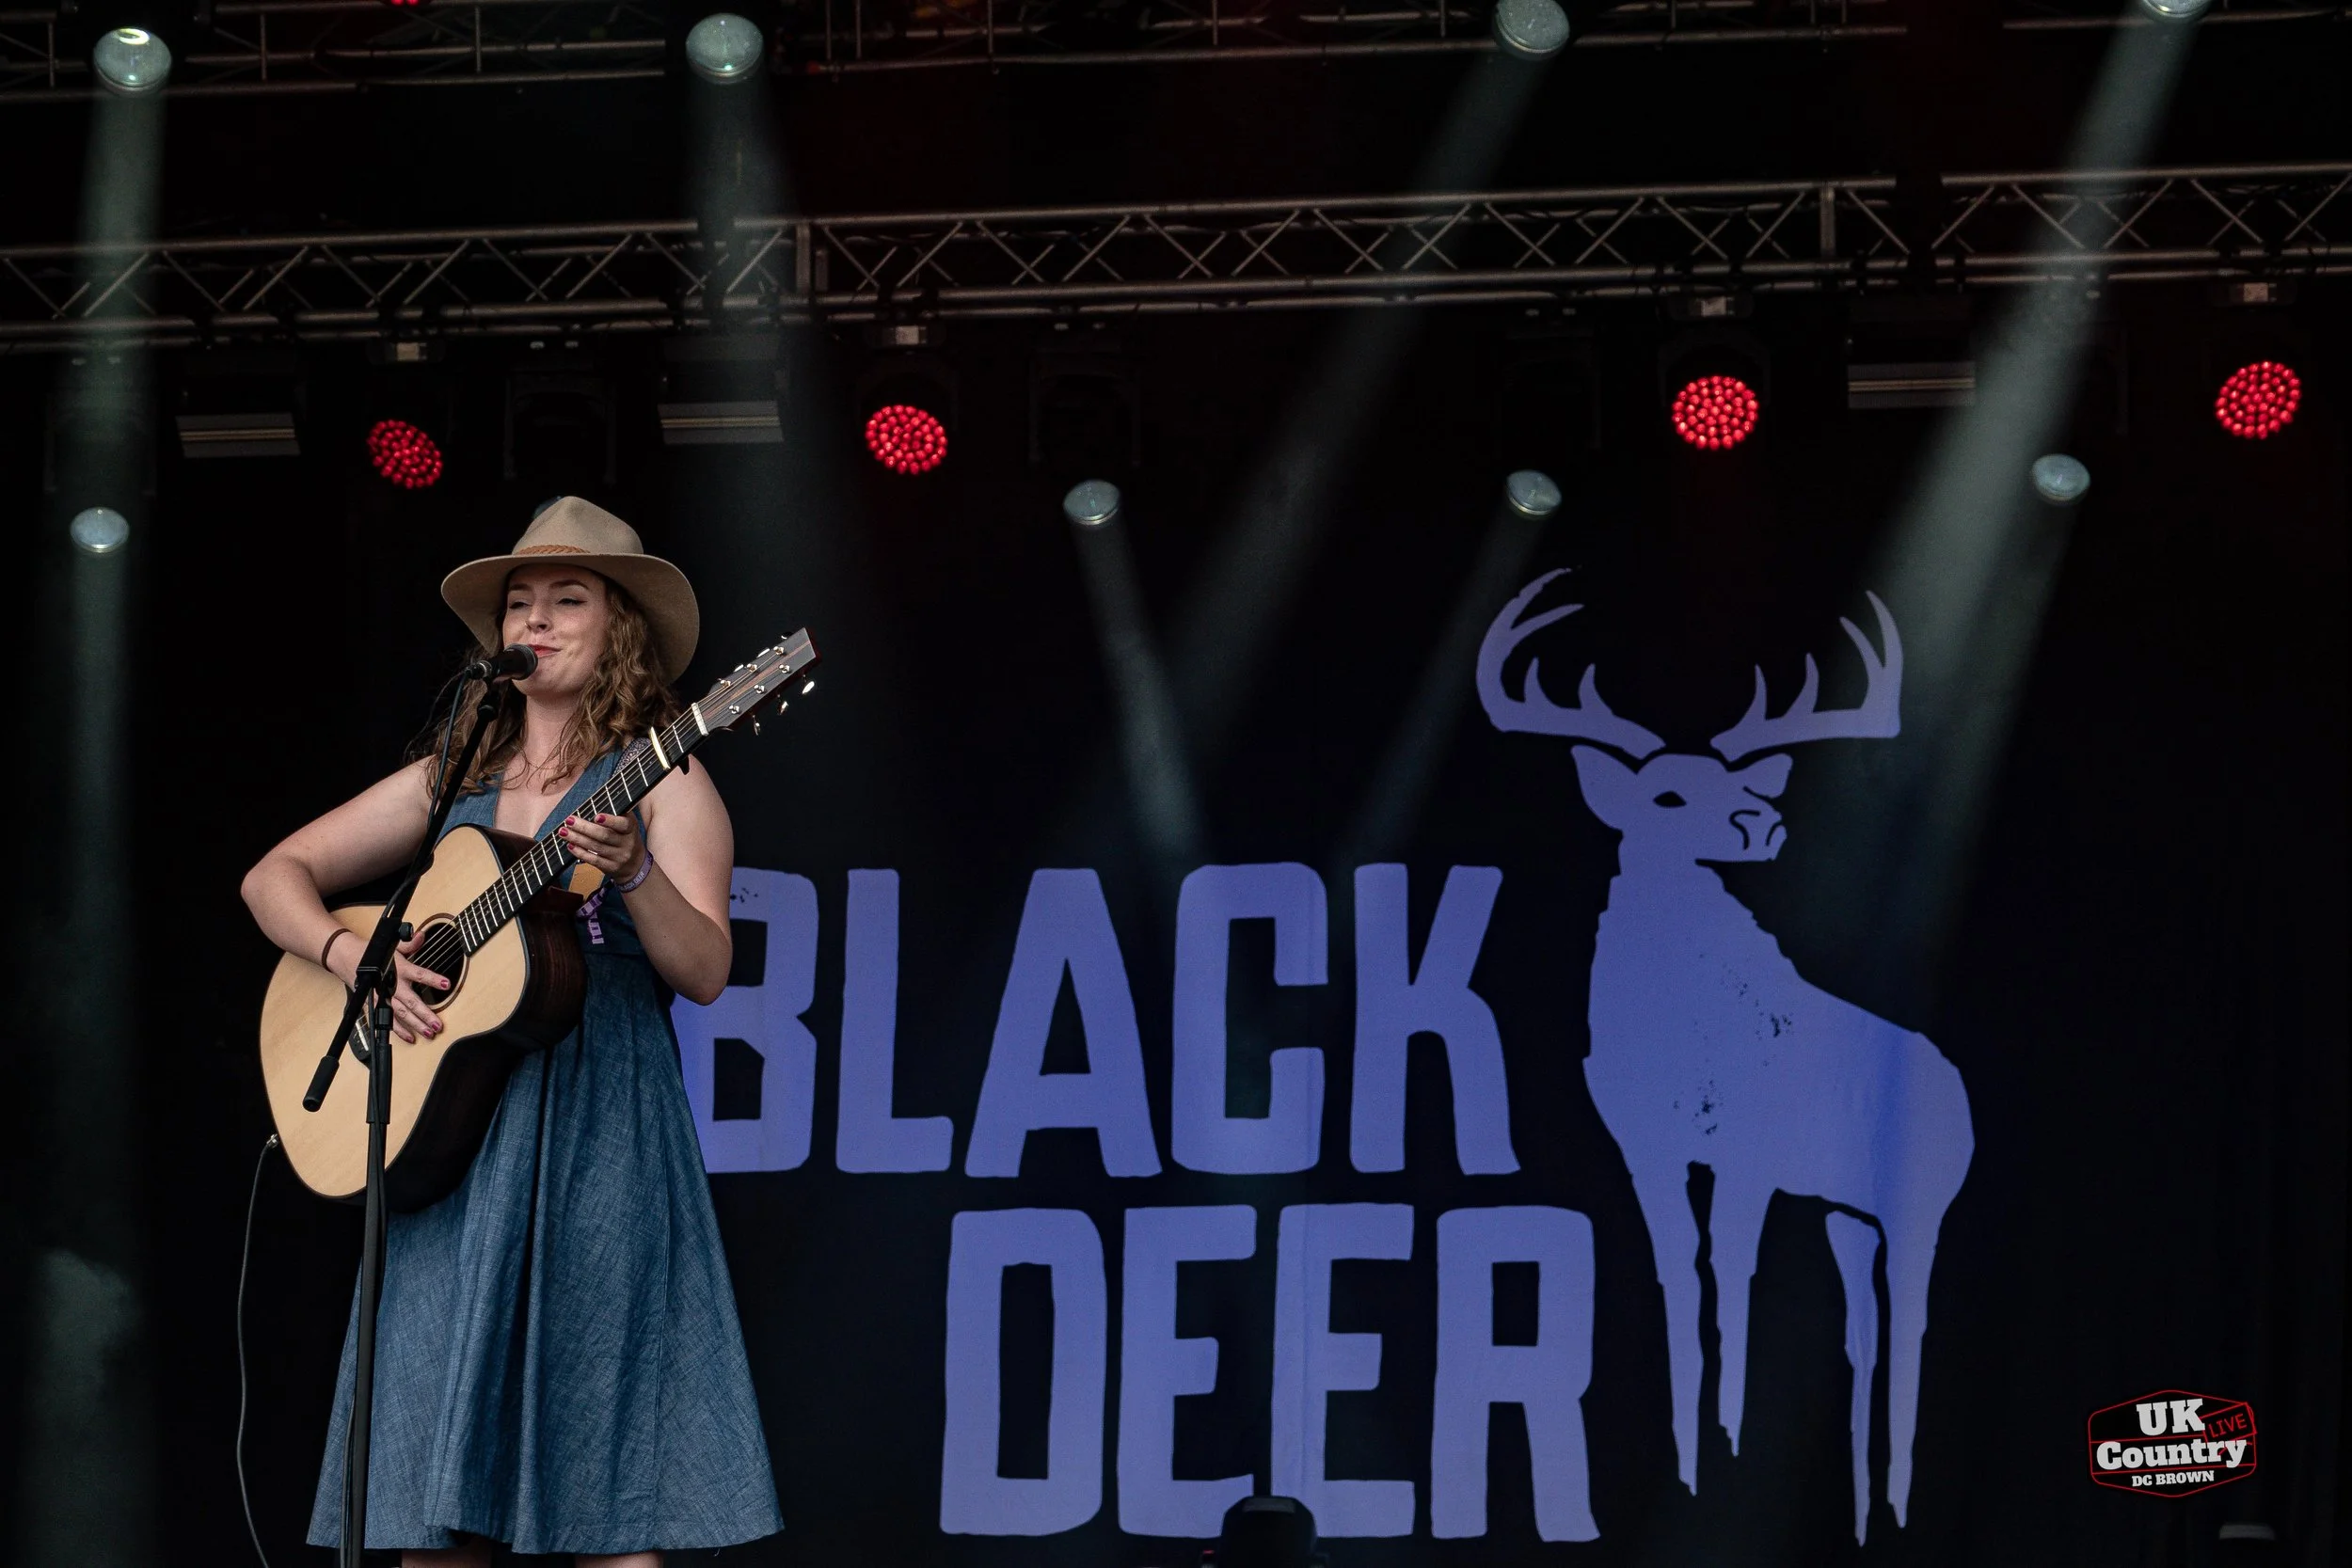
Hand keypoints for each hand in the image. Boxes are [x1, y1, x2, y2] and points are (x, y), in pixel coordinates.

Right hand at [328, 927, 451, 1043]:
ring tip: (428, 1033)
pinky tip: (410, 1037)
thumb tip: (421, 935)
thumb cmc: (373, 953)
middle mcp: (391, 984)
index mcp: (399, 968)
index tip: (446, 984)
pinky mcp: (374, 1004)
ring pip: (400, 1014)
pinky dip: (398, 1030)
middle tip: (437, 1025)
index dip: (433, 979)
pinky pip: (387, 1020)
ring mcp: (382, 996)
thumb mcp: (393, 946)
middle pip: (410, 1001)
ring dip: (414, 1025)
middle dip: (425, 1014)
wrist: (347, 959)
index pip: (420, 974)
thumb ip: (410, 943)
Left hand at [559, 811, 646, 887]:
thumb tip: (592, 805)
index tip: (596, 816)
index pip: (623, 824)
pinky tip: (570, 845)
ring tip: (563, 832)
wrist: (635, 863)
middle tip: (569, 820)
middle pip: (604, 835)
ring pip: (596, 847)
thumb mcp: (627, 824)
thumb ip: (615, 814)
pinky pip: (594, 860)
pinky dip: (580, 852)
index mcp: (631, 829)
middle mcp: (627, 843)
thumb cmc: (626, 837)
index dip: (610, 820)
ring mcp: (619, 857)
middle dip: (584, 828)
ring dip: (577, 839)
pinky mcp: (611, 867)